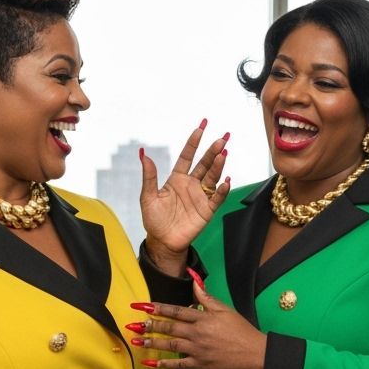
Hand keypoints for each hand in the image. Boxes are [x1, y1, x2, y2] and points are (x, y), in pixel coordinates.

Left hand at [130, 272, 267, 368]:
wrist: (255, 354)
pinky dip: (164, 364)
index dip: (158, 307)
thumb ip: (206, 297)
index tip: (141, 305)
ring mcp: (197, 351)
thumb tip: (194, 280)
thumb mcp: (225, 310)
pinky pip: (178, 365)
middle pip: (169, 328)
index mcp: (203, 318)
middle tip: (132, 324)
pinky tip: (151, 363)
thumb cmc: (242, 331)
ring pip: (170, 345)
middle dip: (149, 325)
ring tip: (136, 341)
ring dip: (152, 343)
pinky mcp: (200, 365)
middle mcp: (197, 334)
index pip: (176, 311)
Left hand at [140, 120, 229, 273]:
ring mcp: (200, 197)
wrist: (162, 241)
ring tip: (224, 153)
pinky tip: (225, 181)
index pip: (187, 156)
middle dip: (213, 151)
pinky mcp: (206, 211)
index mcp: (176, 179)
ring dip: (218, 166)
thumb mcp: (147, 197)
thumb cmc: (154, 220)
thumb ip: (149, 176)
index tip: (201, 127)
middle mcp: (191, 185)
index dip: (193, 142)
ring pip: (212, 178)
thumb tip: (143, 154)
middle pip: (204, 164)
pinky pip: (216, 199)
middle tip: (222, 138)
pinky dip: (222, 190)